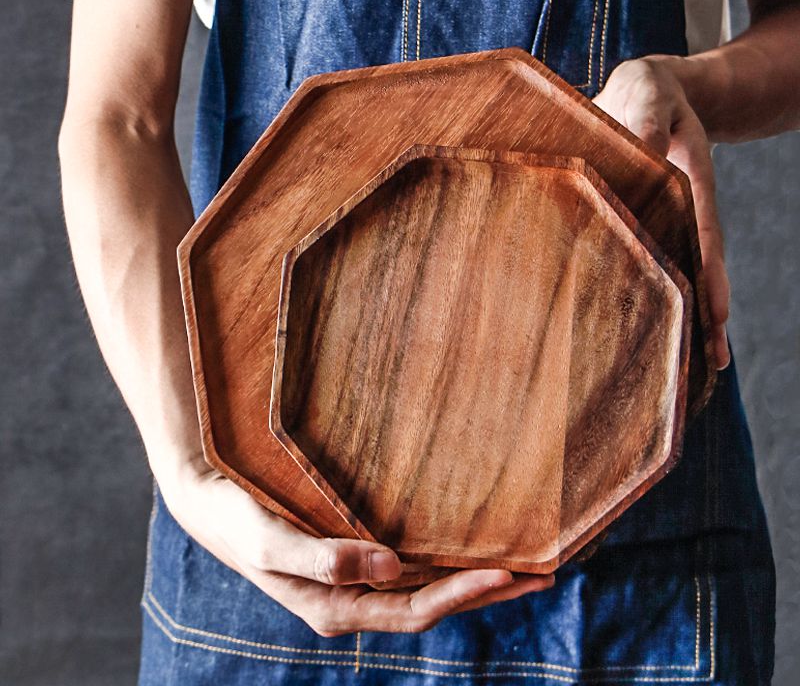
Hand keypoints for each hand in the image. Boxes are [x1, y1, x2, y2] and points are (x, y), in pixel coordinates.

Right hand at [158, 465, 554, 636]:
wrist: (207, 502)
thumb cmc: (236, 520)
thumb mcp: (272, 541)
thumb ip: (326, 558)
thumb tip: (389, 566)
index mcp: (334, 608)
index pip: (413, 610)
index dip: (461, 594)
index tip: (507, 573)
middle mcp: (350, 601)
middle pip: (430, 605)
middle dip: (483, 593)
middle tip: (540, 575)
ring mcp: (351, 581)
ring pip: (422, 588)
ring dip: (469, 580)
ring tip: (517, 565)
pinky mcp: (350, 558)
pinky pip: (406, 568)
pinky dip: (440, 562)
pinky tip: (460, 547)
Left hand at [593, 56, 730, 369]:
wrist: (651, 90)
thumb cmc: (646, 91)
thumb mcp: (647, 92)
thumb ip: (646, 117)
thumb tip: (645, 150)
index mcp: (687, 179)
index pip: (702, 232)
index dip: (709, 273)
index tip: (717, 314)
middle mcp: (683, 205)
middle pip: (699, 263)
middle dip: (706, 311)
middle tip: (712, 361)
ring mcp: (670, 215)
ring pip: (682, 268)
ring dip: (689, 311)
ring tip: (699, 360)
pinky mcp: (650, 218)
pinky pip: (658, 257)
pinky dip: (662, 289)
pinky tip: (658, 321)